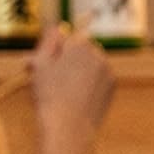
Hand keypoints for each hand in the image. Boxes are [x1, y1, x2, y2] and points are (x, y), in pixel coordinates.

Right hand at [26, 25, 113, 150]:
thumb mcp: (40, 65)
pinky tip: (77, 97)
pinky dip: (89, 84)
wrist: (69, 126)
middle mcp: (98, 54)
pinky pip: (98, 79)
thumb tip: (56, 27)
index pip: (66, 39)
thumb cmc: (49, 94)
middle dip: (67, 59)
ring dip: (79, 71)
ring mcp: (107, 70)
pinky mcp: (112, 86)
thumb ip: (48, 43)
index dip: (54, 52)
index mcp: (79, 45)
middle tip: (51, 78)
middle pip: (80, 50)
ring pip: (90, 65)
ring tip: (63, 91)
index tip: (45, 65)